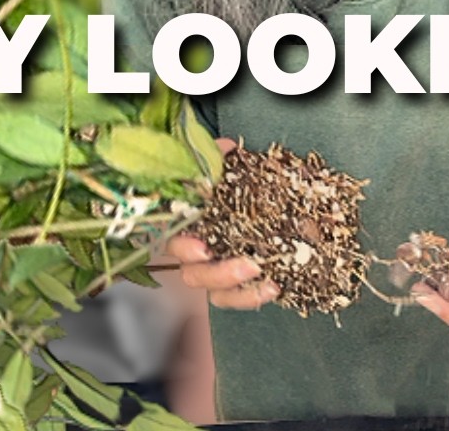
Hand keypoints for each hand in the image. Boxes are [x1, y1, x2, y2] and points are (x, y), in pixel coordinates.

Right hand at [165, 138, 280, 310]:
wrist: (249, 195)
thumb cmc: (229, 182)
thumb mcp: (225, 168)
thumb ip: (219, 159)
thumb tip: (226, 149)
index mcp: (187, 226)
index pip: (174, 241)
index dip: (185, 248)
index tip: (202, 247)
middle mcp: (196, 254)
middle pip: (194, 274)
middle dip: (219, 274)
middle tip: (247, 265)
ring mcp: (215, 272)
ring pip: (216, 294)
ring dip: (240, 290)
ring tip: (266, 280)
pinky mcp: (237, 284)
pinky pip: (238, 298)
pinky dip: (254, 296)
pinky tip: (274, 286)